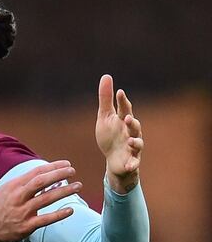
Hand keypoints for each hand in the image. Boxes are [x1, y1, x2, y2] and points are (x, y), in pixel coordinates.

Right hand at [0, 161, 80, 241]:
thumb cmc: (1, 207)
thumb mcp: (9, 190)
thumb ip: (27, 184)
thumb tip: (50, 178)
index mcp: (14, 185)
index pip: (36, 172)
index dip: (53, 166)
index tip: (66, 164)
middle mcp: (18, 196)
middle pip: (41, 181)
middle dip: (58, 174)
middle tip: (72, 171)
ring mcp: (22, 211)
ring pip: (46, 198)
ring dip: (64, 191)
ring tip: (78, 186)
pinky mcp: (26, 226)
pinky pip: (46, 219)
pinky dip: (59, 214)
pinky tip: (70, 210)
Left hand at [95, 74, 142, 192]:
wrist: (114, 160)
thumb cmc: (110, 135)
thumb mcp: (104, 117)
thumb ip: (105, 99)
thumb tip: (106, 76)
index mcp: (123, 121)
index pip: (124, 109)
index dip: (122, 102)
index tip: (119, 93)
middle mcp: (130, 133)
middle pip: (134, 126)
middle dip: (132, 122)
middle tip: (127, 118)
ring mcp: (132, 147)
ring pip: (137, 144)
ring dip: (135, 142)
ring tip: (129, 140)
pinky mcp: (131, 161)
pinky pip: (134, 163)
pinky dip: (133, 164)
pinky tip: (129, 165)